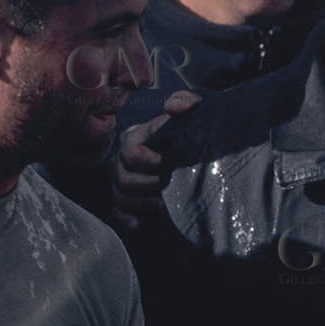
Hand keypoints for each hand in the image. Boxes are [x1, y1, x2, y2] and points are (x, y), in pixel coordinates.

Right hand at [110, 90, 199, 232]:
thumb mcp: (198, 110)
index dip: (150, 160)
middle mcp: (126, 158)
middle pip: (122, 176)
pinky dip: (128, 218)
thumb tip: (173, 107)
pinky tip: (139, 223)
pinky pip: (118, 211)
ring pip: (119, 194)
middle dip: (149, 182)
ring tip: (165, 201)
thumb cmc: (198, 126)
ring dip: (143, 201)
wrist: (205, 148)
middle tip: (171, 181)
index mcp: (138, 136)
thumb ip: (187, 102)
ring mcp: (125, 179)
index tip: (171, 162)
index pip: (131, 149)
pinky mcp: (129, 199)